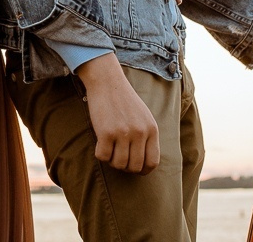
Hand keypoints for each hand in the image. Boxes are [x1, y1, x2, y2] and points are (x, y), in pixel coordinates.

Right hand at [77, 54, 159, 174]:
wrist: (107, 81)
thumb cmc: (124, 99)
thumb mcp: (144, 116)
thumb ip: (147, 136)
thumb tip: (144, 162)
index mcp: (151, 130)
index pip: (152, 162)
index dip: (143, 169)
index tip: (134, 166)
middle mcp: (139, 133)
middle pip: (135, 166)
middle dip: (125, 167)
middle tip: (118, 157)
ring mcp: (123, 133)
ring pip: (119, 164)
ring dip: (112, 161)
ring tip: (109, 149)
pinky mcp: (105, 132)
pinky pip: (103, 156)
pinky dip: (100, 154)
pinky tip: (100, 143)